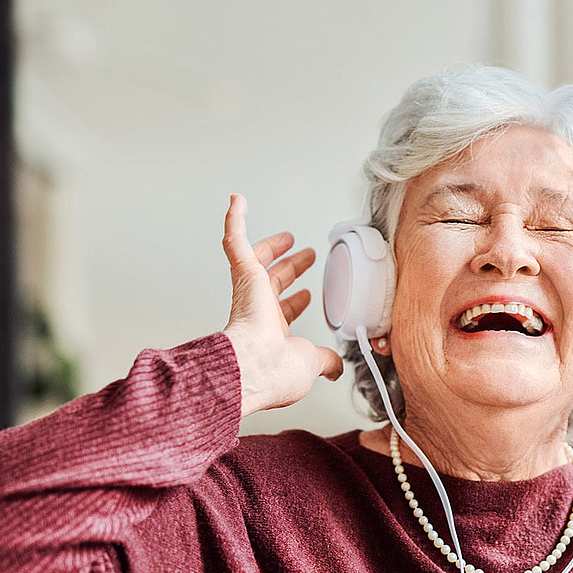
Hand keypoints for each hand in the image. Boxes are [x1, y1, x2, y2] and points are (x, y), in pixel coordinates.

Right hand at [221, 194, 342, 417]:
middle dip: (290, 269)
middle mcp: (257, 313)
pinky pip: (235, 241)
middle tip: (305, 256)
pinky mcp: (244, 275)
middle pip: (273, 283)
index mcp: (271, 333)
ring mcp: (249, 293)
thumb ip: (326, 361)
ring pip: (257, 261)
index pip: (283, 312)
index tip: (307, 295)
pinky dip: (235, 220)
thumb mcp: (312, 364)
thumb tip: (336, 368)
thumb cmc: (275, 371)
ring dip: (272, 246)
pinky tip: (237, 201)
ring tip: (287, 235)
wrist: (254, 366)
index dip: (296, 303)